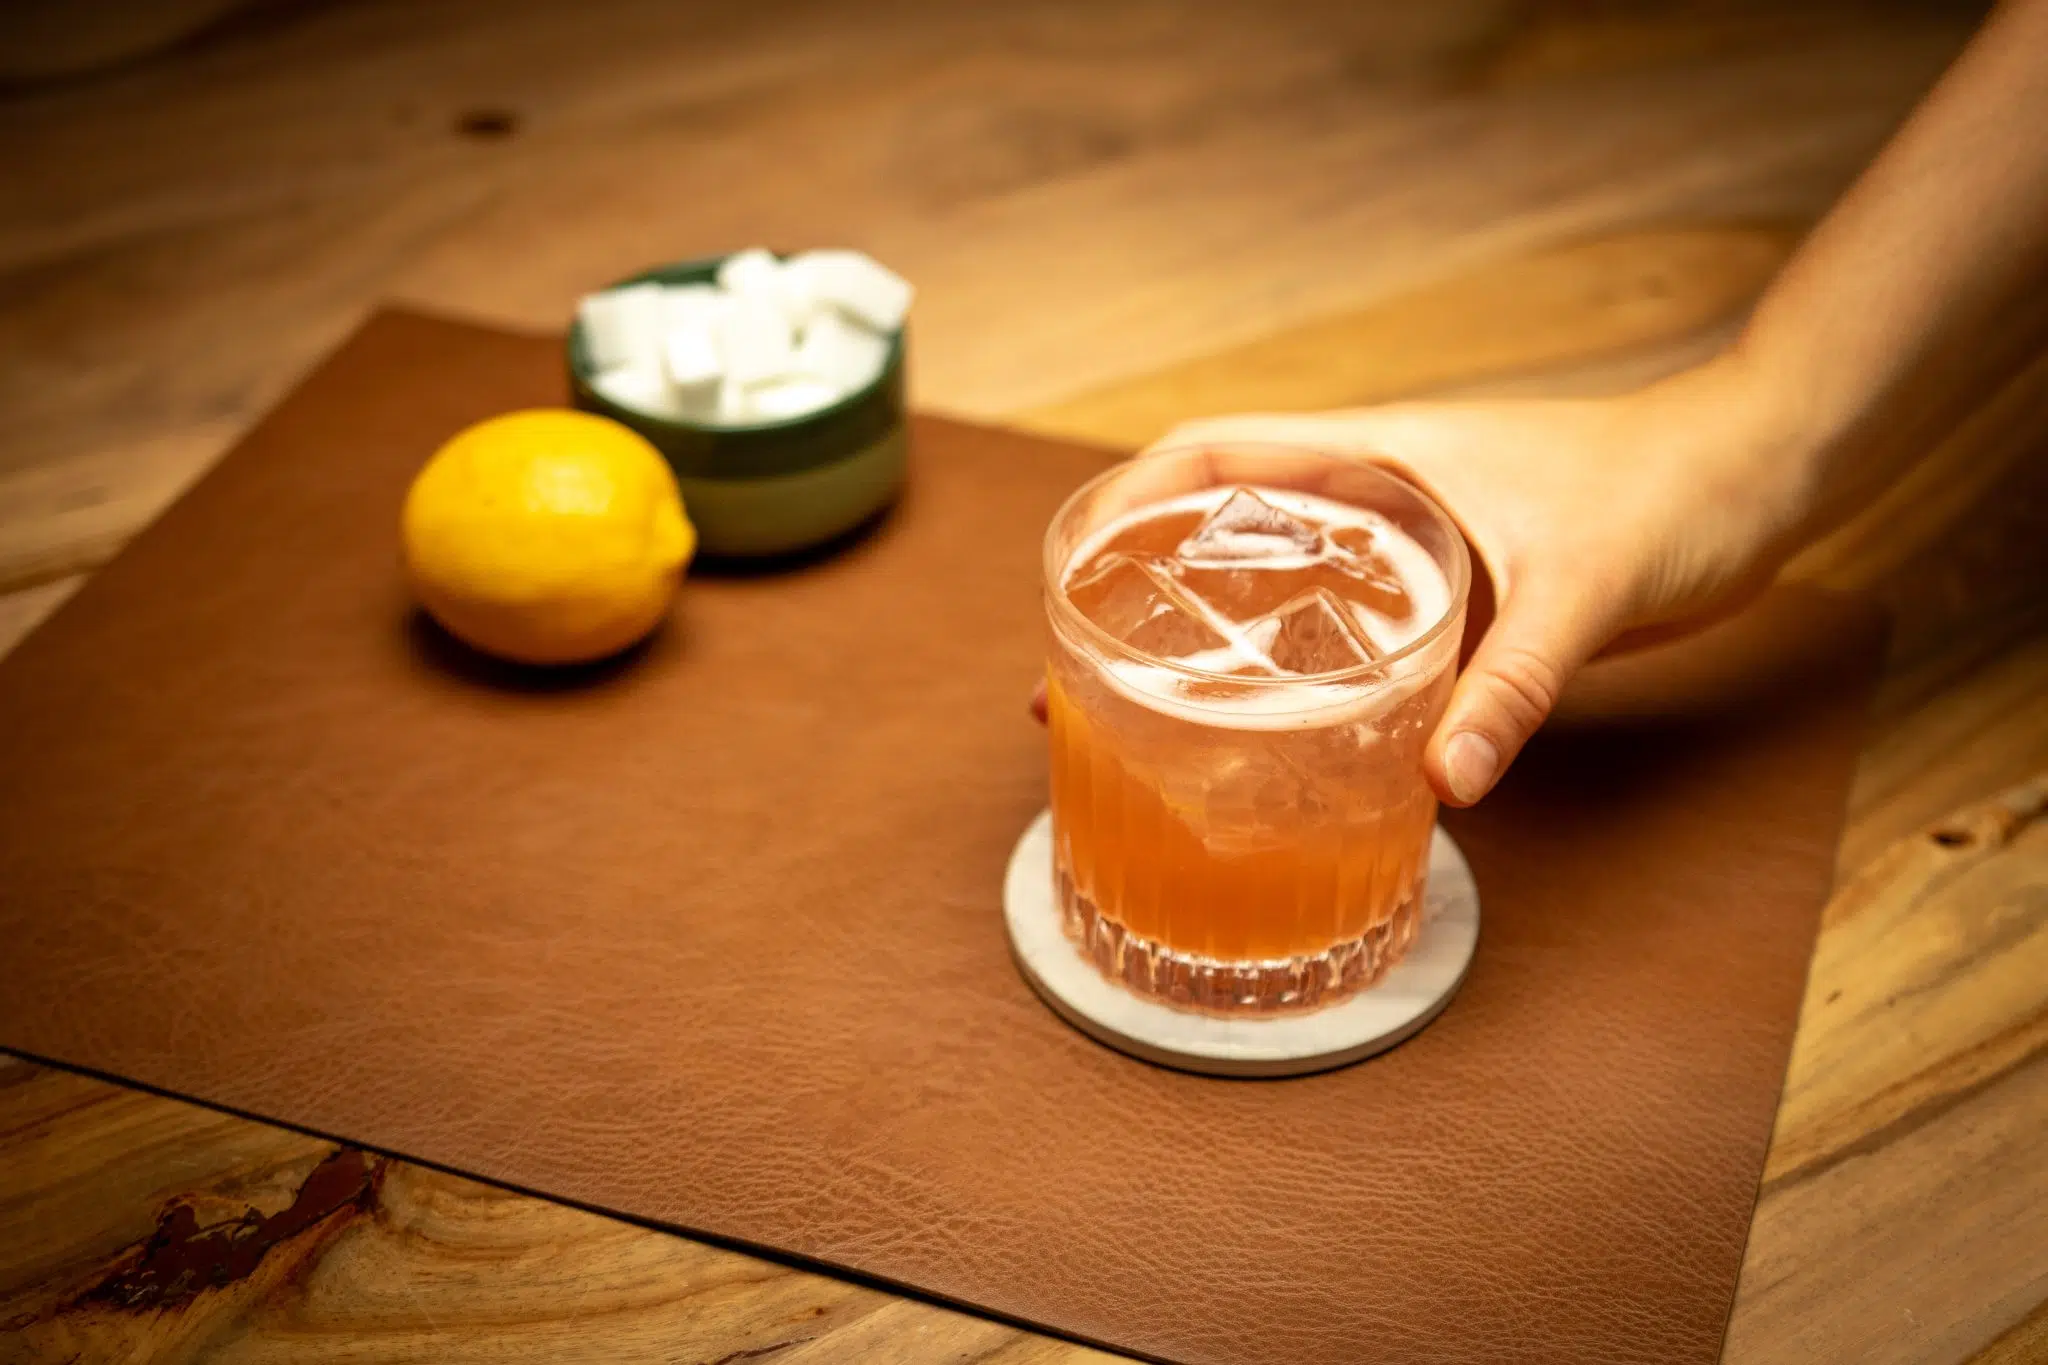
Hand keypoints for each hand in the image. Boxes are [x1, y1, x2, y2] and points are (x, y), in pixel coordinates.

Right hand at [1035, 357, 1822, 806]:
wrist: (1754, 475)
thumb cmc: (1668, 490)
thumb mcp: (1583, 587)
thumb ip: (1514, 684)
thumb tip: (1444, 784)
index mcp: (1377, 455)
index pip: (1214, 454)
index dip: (1126, 501)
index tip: (1063, 567)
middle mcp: (1374, 494)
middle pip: (1219, 529)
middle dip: (1135, 592)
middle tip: (1071, 678)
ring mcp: (1407, 545)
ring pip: (1273, 585)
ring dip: (1204, 638)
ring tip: (1137, 719)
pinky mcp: (1449, 596)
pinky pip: (1342, 632)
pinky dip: (1292, 675)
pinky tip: (1275, 740)